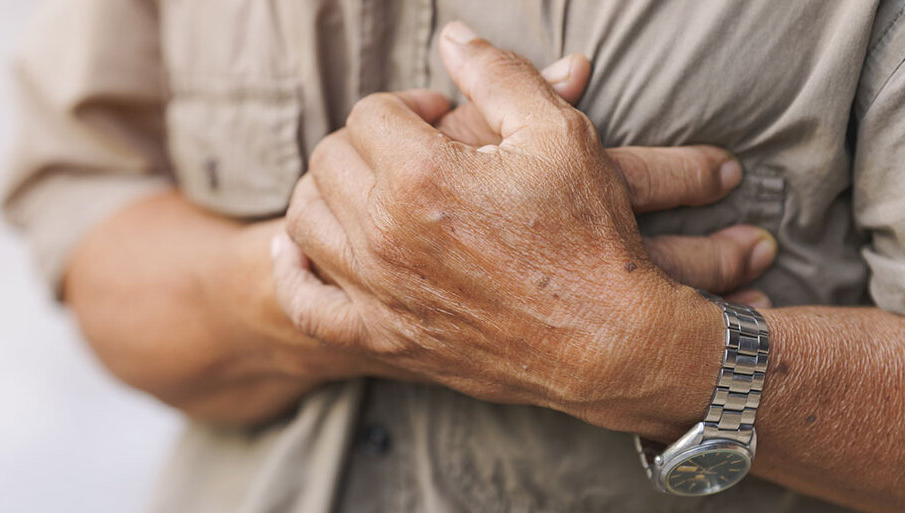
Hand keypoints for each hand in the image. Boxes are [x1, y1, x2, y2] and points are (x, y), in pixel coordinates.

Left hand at [272, 22, 726, 432]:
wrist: (610, 344)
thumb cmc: (590, 237)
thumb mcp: (559, 135)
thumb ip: (497, 74)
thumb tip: (453, 36)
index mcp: (421, 174)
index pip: (370, 113)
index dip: (408, 104)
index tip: (442, 117)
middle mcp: (384, 233)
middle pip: (331, 159)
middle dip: (369, 142)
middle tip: (414, 151)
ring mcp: (377, 291)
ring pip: (306, 219)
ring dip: (330, 194)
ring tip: (372, 191)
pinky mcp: (381, 338)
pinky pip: (306, 304)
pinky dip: (294, 273)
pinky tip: (303, 251)